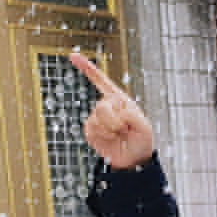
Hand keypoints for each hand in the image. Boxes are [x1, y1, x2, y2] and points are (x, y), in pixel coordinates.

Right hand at [70, 51, 154, 170]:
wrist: (132, 159)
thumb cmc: (141, 141)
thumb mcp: (144, 127)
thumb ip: (133, 116)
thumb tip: (117, 111)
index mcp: (119, 99)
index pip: (102, 81)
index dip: (87, 68)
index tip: (72, 56)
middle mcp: (106, 105)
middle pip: (102, 107)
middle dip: (116, 121)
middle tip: (125, 129)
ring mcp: (96, 117)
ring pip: (98, 119)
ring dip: (111, 130)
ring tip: (119, 134)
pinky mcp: (90, 129)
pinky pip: (93, 129)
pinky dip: (104, 136)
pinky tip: (111, 139)